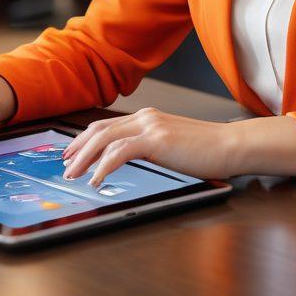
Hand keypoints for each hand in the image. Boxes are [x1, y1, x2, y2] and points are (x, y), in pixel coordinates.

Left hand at [61, 107, 237, 187]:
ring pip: (105, 138)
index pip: (107, 125)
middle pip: (100, 129)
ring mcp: (151, 126)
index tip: (72, 153)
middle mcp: (146, 117)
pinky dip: (104, 165)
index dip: (85, 139)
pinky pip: (120, 151)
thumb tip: (132, 160)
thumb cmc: (208, 150)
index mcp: (149, 117)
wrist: (230, 145)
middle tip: (65, 165)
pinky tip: (96, 179)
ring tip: (73, 174)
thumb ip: (152, 147)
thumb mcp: (173, 145)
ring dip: (84, 158)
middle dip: (78, 148)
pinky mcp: (157, 140)